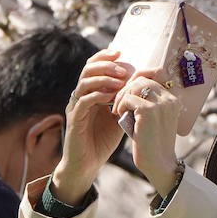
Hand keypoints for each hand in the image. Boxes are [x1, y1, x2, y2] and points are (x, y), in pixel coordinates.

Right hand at [49, 49, 131, 206]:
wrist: (86, 164)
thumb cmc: (101, 141)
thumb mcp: (118, 117)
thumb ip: (124, 101)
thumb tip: (142, 84)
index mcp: (89, 93)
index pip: (93, 67)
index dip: (104, 57)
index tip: (121, 52)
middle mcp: (79, 96)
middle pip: (87, 70)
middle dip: (106, 65)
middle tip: (123, 69)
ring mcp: (75, 107)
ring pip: (84, 83)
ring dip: (103, 79)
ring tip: (119, 81)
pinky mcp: (74, 120)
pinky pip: (83, 102)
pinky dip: (96, 95)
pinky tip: (109, 97)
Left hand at [113, 68, 180, 192]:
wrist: (158, 164)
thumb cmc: (151, 143)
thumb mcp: (151, 118)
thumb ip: (145, 102)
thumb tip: (128, 86)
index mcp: (172, 99)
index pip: (154, 74)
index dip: (137, 79)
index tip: (125, 91)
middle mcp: (170, 98)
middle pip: (142, 78)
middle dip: (126, 88)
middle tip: (118, 104)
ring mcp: (161, 104)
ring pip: (134, 86)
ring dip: (121, 96)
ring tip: (118, 110)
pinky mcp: (148, 111)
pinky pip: (128, 98)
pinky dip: (120, 105)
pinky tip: (118, 116)